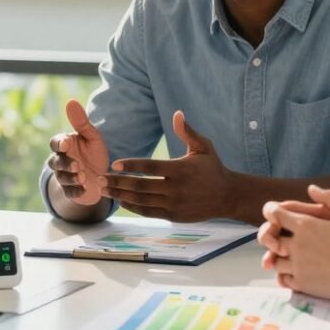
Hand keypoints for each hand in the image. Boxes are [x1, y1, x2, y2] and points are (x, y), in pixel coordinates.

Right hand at [45, 99, 109, 204]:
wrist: (103, 177)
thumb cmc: (95, 153)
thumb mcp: (92, 137)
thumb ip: (81, 122)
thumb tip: (70, 101)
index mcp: (65, 145)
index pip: (55, 143)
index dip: (59, 144)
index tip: (67, 144)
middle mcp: (61, 161)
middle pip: (55, 162)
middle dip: (65, 164)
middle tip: (77, 165)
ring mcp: (64, 177)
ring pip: (61, 178)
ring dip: (71, 178)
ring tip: (83, 176)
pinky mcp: (71, 191)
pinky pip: (68, 192)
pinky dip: (76, 191)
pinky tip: (84, 189)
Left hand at [101, 110, 233, 222]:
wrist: (228, 196)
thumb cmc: (213, 167)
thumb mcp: (204, 147)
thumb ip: (187, 132)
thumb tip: (177, 113)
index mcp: (181, 169)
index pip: (151, 167)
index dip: (132, 165)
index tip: (114, 164)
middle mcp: (177, 188)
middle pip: (141, 186)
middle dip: (118, 182)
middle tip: (100, 178)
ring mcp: (175, 204)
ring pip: (142, 201)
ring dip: (121, 196)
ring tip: (105, 190)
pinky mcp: (174, 216)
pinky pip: (149, 212)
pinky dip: (133, 207)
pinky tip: (121, 200)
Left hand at [259, 185, 329, 300]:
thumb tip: (311, 189)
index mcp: (305, 225)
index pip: (274, 213)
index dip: (271, 211)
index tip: (275, 215)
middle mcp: (296, 245)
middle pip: (271, 239)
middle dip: (273, 236)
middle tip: (280, 237)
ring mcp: (298, 266)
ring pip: (275, 261)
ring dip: (280, 257)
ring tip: (290, 256)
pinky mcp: (303, 284)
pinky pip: (284, 279)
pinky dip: (286, 275)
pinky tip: (297, 271)